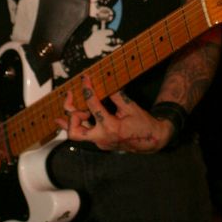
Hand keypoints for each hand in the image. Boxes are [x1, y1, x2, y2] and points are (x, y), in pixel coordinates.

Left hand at [56, 74, 174, 153]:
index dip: (87, 89)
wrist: (152, 140)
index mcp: (111, 127)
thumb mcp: (131, 106)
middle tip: (72, 97)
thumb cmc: (143, 123)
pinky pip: (84, 133)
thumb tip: (104, 82)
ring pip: (76, 133)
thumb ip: (115, 95)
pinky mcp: (100, 142)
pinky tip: (70, 115)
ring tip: (69, 102)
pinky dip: (78, 123)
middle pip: (74, 131)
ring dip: (70, 118)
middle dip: (70, 113)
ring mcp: (100, 142)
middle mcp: (102, 137)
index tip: (85, 79)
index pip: (92, 106)